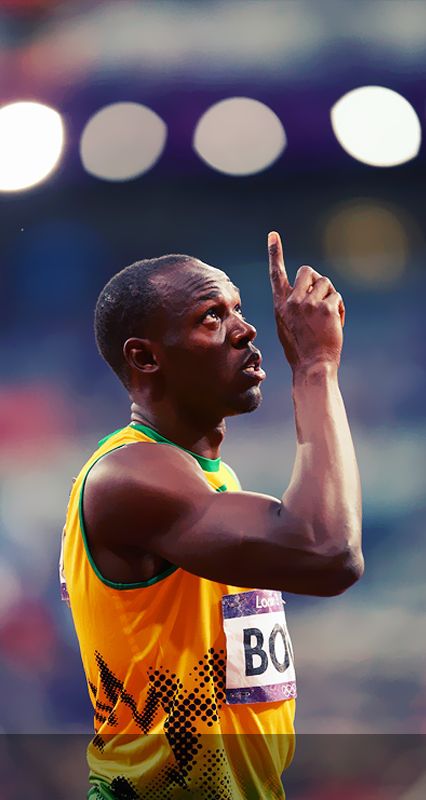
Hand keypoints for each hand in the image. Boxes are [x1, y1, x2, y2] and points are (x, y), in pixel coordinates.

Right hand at [268, 231, 344, 370]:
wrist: (312, 366)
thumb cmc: (301, 349)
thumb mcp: (286, 325)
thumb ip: (293, 305)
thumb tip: (308, 289)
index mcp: (280, 305)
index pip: (276, 274)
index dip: (275, 253)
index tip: (273, 235)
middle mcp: (292, 301)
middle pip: (307, 271)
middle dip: (317, 280)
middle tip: (320, 298)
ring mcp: (308, 303)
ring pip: (326, 283)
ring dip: (329, 297)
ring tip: (326, 317)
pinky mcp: (325, 307)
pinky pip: (336, 297)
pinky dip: (339, 309)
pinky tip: (334, 324)